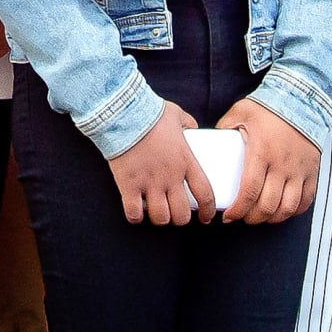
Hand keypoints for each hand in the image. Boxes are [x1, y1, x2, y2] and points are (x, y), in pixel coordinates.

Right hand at [104, 102, 213, 226]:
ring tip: (156, 213)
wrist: (124, 113)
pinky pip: (134, 214)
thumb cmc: (150, 113)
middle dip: (180, 219)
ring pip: (160, 218)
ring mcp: (149, 183)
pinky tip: (136, 212)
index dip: (207, 210)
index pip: (205, 194)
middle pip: (182, 214)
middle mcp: (170, 177)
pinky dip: (135, 217)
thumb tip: (193, 128)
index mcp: (186, 162)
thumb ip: (189, 124)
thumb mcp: (178, 115)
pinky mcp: (128, 185)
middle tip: (175, 213)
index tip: (205, 217)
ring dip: (160, 218)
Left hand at [219, 100, 319, 224]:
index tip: (230, 216)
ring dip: (272, 218)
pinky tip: (282, 211)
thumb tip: (210, 140)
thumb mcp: (240, 112)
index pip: (249, 192)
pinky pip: (306, 200)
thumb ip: (224, 127)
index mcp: (262, 152)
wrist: (302, 99)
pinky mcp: (312, 171)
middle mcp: (282, 164)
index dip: (238, 210)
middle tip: (243, 217)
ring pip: (287, 208)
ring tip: (261, 216)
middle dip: (252, 218)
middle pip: (267, 205)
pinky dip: (293, 211)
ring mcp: (299, 170)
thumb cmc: (270, 106)